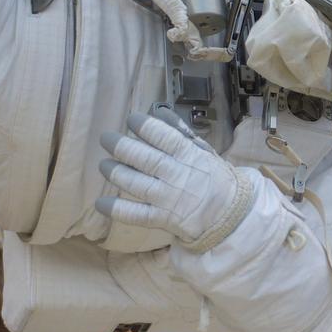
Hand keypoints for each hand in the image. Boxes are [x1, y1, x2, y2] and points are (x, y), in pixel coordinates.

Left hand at [95, 108, 255, 252]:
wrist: (230, 213)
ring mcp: (168, 199)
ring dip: (116, 173)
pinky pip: (137, 215)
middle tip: (106, 139)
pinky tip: (101, 203)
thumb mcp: (205, 150)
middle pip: (146, 159)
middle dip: (122, 147)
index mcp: (189, 156)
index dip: (145, 127)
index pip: (165, 137)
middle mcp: (177, 176)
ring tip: (104, 165)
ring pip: (138, 185)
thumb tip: (159, 111)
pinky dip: (118, 210)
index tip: (131, 120)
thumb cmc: (215, 178)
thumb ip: (181, 132)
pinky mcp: (162, 219)